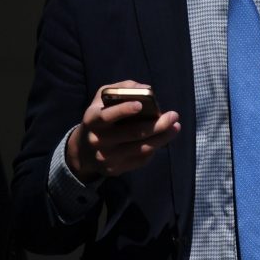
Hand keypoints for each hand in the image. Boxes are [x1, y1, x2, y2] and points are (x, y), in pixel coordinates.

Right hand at [64, 81, 180, 180]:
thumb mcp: (102, 99)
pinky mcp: (115, 170)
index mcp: (92, 120)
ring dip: (162, 138)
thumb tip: (146, 89)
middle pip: (132, 133)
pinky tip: (162, 139)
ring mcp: (107, 158)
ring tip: (175, 127)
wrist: (84, 151)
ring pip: (141, 148)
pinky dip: (154, 148)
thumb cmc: (99, 118)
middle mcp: (98, 141)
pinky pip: (140, 159)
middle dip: (157, 124)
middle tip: (174, 116)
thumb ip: (121, 89)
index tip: (141, 104)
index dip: (124, 110)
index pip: (107, 116)